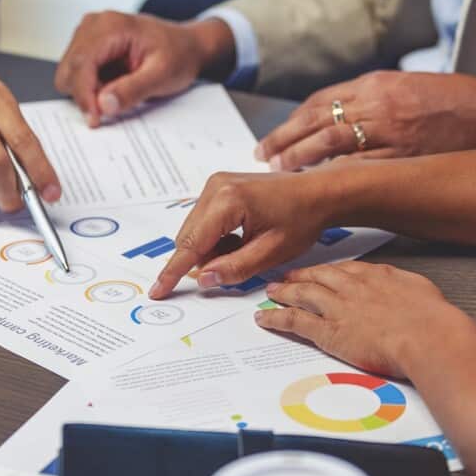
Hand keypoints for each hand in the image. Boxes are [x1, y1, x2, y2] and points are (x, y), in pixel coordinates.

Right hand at [55, 12, 234, 126]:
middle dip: (85, 94)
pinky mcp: (88, 46)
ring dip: (88, 91)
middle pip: (69, 70)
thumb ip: (133, 90)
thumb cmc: (178, 55)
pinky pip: (77, 74)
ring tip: (118, 90)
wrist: (186, 45)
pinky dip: (91, 86)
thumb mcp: (162, 75)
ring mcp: (88, 34)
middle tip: (113, 105)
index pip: (81, 64)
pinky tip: (114, 85)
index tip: (94, 120)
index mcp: (111, 26)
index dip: (84, 96)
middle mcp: (93, 25)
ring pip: (69, 74)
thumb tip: (103, 104)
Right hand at [149, 170, 335, 298]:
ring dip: (212, 249)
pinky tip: (242, 238)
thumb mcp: (271, 251)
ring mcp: (215, 184)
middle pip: (189, 238)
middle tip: (235, 267)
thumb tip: (204, 279)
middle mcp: (215, 187)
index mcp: (228, 201)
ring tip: (246, 248)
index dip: (173, 272)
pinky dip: (216, 238)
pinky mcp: (218, 187)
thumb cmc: (301, 218)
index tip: (158, 291)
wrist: (318, 192)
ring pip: (195, 231)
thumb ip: (235, 268)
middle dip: (204, 260)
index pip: (191, 245)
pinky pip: (203, 221)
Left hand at [256, 71, 475, 169]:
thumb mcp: (407, 85)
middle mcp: (377, 103)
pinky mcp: (403, 154)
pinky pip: (359, 165)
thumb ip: (372, 99)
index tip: (275, 136)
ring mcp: (389, 129)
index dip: (293, 121)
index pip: (320, 101)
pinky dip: (333, 173)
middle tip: (264, 155)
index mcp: (375, 83)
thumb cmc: (455, 100)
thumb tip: (340, 115)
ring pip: (330, 142)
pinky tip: (315, 183)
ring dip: (299, 157)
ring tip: (280, 169)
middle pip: (316, 120)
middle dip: (285, 139)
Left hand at [256, 261, 466, 377]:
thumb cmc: (433, 320)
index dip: (327, 271)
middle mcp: (353, 287)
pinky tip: (265, 318)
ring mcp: (338, 308)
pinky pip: (295, 321)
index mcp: (376, 276)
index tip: (320, 272)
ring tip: (271, 292)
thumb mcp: (422, 291)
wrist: (428, 336)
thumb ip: (406, 288)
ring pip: (302, 294)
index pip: (344, 270)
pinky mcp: (329, 332)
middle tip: (287, 277)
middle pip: (319, 277)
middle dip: (300, 276)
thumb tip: (406, 291)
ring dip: (284, 292)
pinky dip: (277, 319)